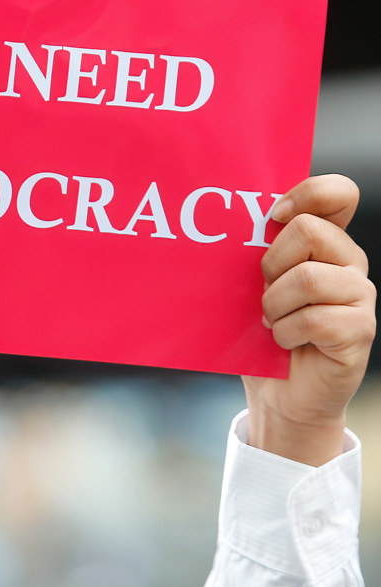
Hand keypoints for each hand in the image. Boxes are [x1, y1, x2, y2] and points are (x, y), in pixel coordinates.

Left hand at [242, 174, 375, 465]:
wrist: (278, 393)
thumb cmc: (260, 334)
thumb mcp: (251, 286)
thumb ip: (253, 253)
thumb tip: (227, 228)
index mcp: (324, 243)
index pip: (338, 194)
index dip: (308, 193)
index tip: (274, 216)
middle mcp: (348, 263)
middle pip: (310, 231)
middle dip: (271, 263)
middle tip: (263, 292)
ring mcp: (359, 296)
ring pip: (308, 278)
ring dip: (274, 305)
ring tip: (271, 321)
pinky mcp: (360, 330)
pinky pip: (314, 319)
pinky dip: (285, 333)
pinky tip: (284, 342)